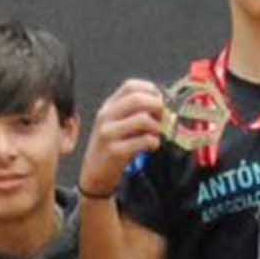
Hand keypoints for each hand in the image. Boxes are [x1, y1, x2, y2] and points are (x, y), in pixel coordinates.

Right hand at [78, 79, 170, 197]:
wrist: (95, 173)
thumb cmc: (114, 146)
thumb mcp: (118, 123)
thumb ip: (136, 112)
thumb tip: (164, 104)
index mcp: (108, 106)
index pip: (131, 86)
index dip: (150, 90)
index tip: (160, 101)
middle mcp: (106, 116)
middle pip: (137, 99)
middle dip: (157, 106)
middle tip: (163, 118)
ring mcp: (109, 133)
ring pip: (143, 119)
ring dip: (157, 127)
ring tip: (156, 134)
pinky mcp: (115, 151)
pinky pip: (144, 140)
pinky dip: (154, 142)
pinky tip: (152, 146)